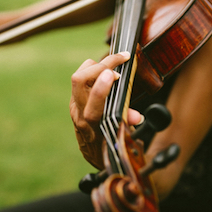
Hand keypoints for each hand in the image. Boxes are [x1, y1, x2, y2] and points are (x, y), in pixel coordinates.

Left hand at [69, 51, 142, 168]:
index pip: (93, 106)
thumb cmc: (111, 142)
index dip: (102, 88)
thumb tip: (138, 117)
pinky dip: (93, 68)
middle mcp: (79, 113)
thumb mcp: (122, 135)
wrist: (93, 152)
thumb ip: (128, 124)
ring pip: (78, 76)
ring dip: (96, 65)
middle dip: (101, 65)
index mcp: (93, 126)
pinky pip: (79, 77)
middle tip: (121, 60)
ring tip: (115, 64)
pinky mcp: (74, 98)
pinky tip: (106, 69)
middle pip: (79, 81)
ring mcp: (74, 105)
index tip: (115, 74)